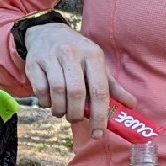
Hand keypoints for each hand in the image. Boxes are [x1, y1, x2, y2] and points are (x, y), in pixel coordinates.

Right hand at [22, 23, 137, 138]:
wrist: (47, 32)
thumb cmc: (77, 53)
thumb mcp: (96, 64)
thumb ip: (112, 85)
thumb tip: (131, 105)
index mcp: (93, 55)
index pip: (99, 89)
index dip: (100, 115)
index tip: (98, 133)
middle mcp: (72, 54)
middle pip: (76, 92)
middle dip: (77, 113)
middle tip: (76, 120)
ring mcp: (51, 57)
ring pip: (57, 91)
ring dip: (60, 109)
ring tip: (63, 114)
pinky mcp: (34, 63)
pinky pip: (40, 89)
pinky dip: (46, 102)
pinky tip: (50, 103)